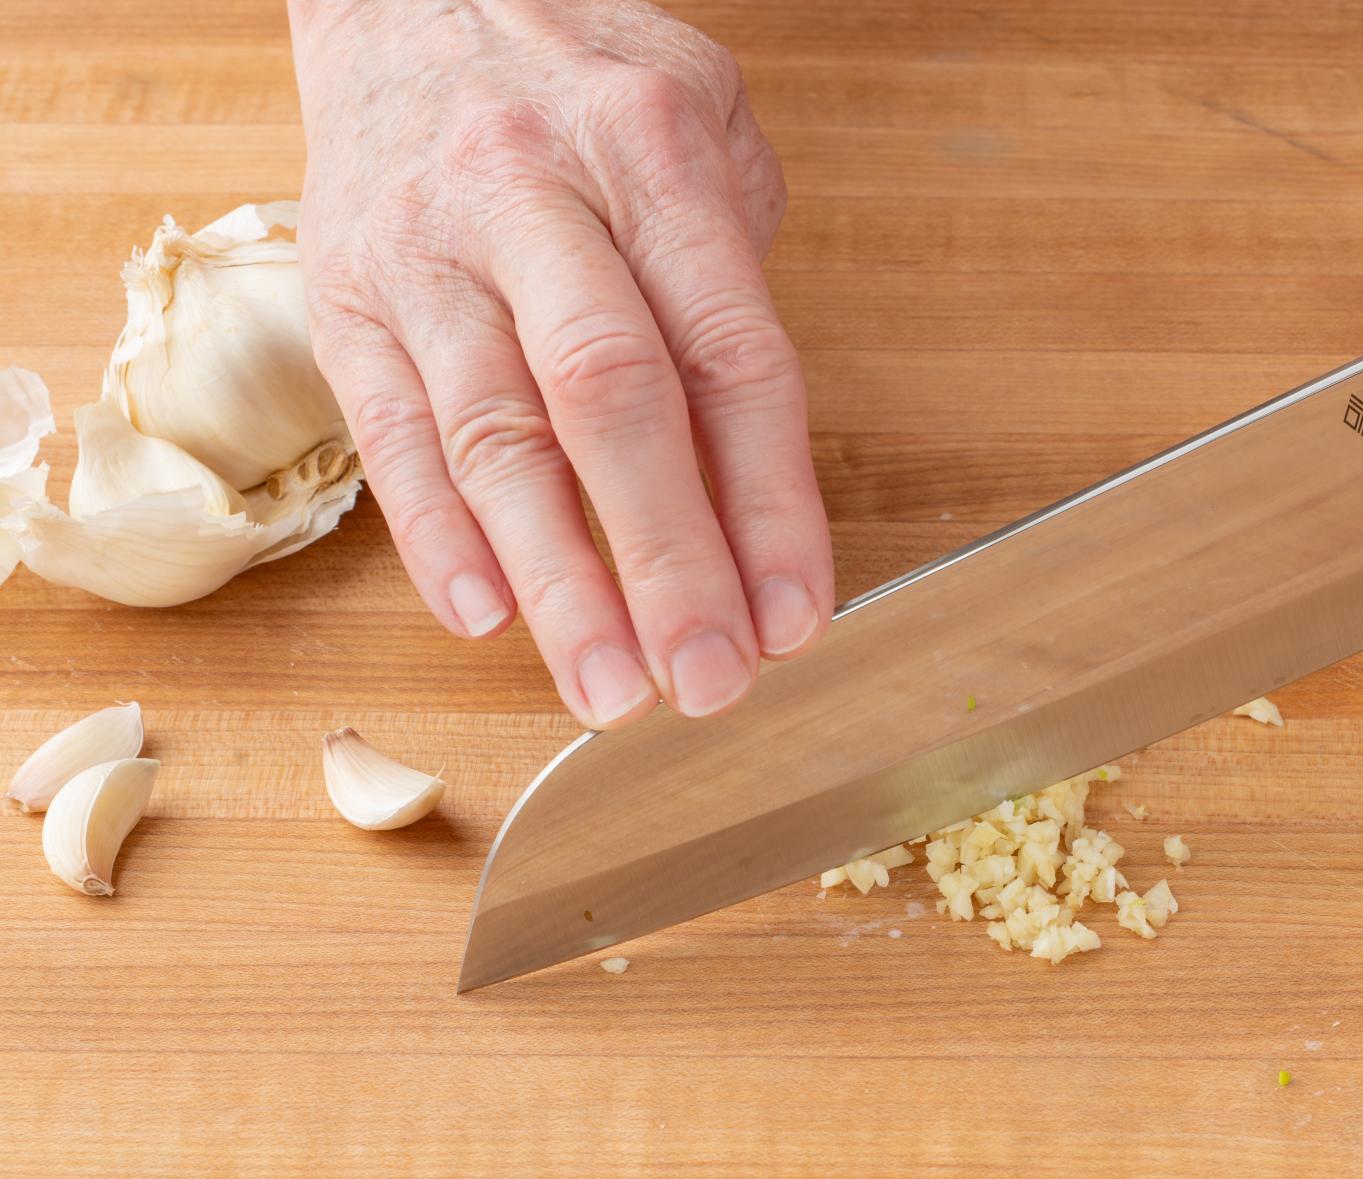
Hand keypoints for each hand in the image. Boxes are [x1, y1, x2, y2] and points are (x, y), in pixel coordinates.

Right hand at [287, 0, 831, 728]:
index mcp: (650, 155)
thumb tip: (762, 469)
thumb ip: (738, 279)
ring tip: (611, 691)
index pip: (732, 355)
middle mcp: (534, 201)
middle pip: (611, 402)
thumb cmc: (581, 84)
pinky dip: (439, 536)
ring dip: (559, 583)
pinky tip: (491, 621)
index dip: (772, 499)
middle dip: (670, 560)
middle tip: (711, 681)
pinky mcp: (345, 295)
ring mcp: (428, 252)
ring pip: (495, 435)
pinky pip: (388, 431)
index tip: (797, 614)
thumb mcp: (705, 124)